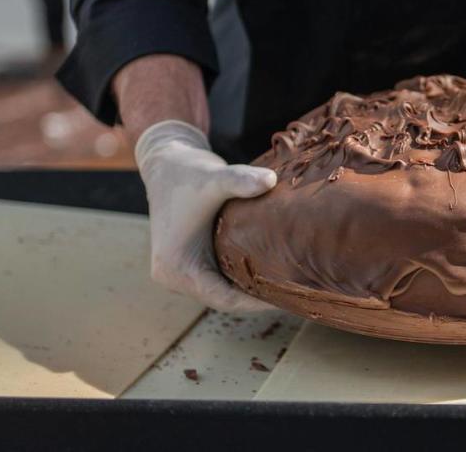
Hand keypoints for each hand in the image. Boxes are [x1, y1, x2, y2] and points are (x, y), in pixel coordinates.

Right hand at [135, 119, 277, 311]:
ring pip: (223, 292)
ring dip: (253, 290)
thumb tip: (271, 180)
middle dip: (259, 299)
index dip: (256, 302)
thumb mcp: (215, 178)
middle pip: (224, 300)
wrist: (167, 163)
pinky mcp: (192, 264)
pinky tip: (274, 272)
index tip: (288, 296)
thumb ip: (241, 180)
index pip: (222, 298)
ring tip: (291, 287)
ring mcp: (182, 273)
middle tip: (297, 294)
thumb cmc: (188, 173)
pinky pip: (221, 280)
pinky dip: (245, 278)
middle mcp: (174, 277)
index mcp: (176, 268)